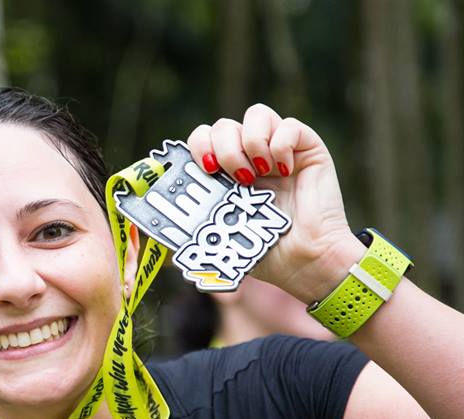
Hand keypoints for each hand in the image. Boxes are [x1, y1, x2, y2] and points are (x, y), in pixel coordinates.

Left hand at [186, 104, 361, 303]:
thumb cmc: (264, 252)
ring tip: (260, 173)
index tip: (206, 169)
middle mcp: (250, 156)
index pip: (203, 139)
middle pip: (224, 124)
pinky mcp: (307, 148)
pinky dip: (282, 143)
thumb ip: (190, 228)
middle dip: (224, 147)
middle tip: (236, 177)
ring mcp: (279, 149)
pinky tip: (286, 170)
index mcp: (226, 173)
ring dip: (251, 142)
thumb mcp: (218, 238)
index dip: (199, 146)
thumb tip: (156, 230)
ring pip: (256, 114)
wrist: (304, 260)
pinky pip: (289, 125)